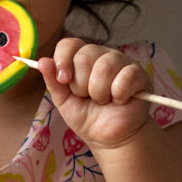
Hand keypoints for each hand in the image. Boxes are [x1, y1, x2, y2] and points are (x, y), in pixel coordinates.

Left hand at [36, 38, 152, 151]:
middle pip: (85, 55)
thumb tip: (42, 61)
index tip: (63, 80)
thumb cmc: (87, 116)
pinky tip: (120, 101)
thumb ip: (53, 82)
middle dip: (81, 84)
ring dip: (99, 92)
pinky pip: (126, 77)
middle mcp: (102, 55)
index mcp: (82, 58)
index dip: (63, 60)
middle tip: (88, 97)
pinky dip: (118, 94)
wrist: (108, 136)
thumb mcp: (64, 101)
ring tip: (103, 101)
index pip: (69, 44)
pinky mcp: (139, 75)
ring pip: (105, 66)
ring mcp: (122, 63)